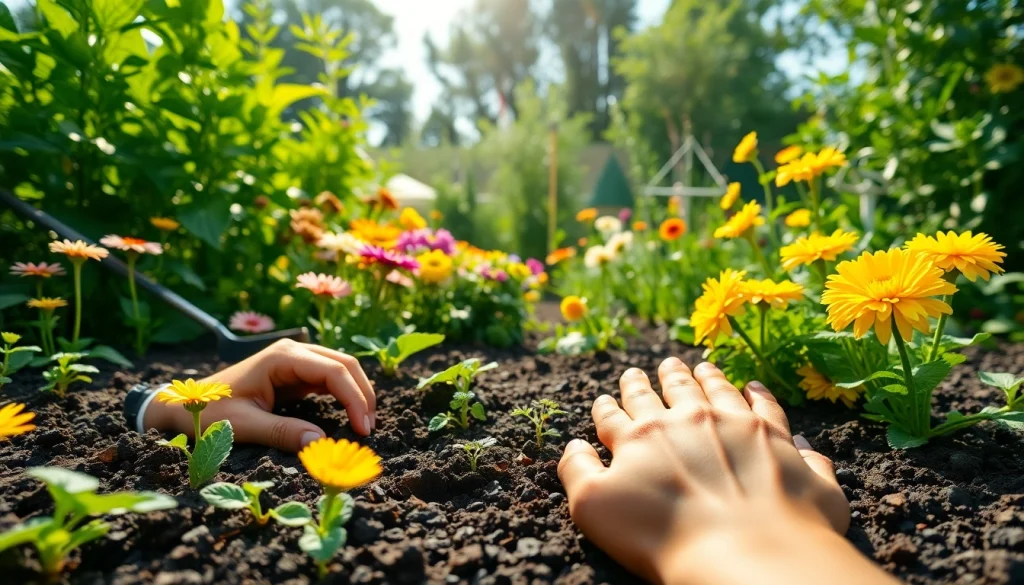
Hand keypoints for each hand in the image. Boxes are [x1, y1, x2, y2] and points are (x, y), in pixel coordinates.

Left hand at [143, 339, 374, 451]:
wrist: (185, 404)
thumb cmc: (210, 412)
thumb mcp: (244, 426)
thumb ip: (282, 433)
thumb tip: (320, 444)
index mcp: (282, 356)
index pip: (334, 371)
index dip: (355, 398)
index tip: (363, 429)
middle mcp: (294, 351)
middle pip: (345, 364)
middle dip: (363, 395)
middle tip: (369, 430)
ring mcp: (297, 360)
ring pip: (342, 369)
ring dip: (358, 394)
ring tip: (365, 426)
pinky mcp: (297, 372)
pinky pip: (331, 379)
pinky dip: (346, 396)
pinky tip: (352, 417)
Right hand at [558, 358, 893, 584]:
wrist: (745, 553)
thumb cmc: (662, 538)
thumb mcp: (594, 509)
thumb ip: (577, 470)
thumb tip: (573, 444)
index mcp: (641, 436)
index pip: (617, 415)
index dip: (608, 406)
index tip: (606, 398)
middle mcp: (686, 419)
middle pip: (665, 393)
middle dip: (654, 380)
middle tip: (654, 367)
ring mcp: (734, 424)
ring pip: (714, 389)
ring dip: (703, 377)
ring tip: (698, 366)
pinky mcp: (775, 437)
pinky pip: (765, 405)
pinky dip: (758, 394)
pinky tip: (754, 387)